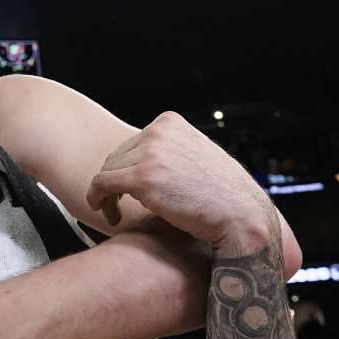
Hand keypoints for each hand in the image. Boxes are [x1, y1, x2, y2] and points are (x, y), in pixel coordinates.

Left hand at [86, 111, 274, 250]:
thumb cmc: (222, 194)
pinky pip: (101, 185)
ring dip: (106, 195)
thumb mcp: (196, 155)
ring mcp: (150, 154)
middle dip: (114, 182)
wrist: (241, 215)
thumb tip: (142, 156)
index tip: (127, 190)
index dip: (125, 169)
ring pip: (106, 172)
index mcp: (169, 122)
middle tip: (118, 205)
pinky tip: (110, 215)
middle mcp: (158, 132)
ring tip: (115, 213)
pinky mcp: (142, 178)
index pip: (130, 145)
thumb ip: (169, 151)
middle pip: (115, 157)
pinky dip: (97, 200)